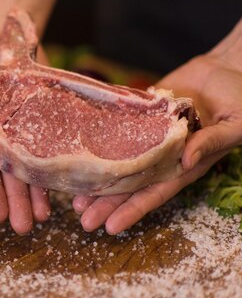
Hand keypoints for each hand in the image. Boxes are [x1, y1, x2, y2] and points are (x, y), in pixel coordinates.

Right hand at [0, 26, 50, 233]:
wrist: (6, 24)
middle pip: (7, 171)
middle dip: (14, 200)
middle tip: (23, 228)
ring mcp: (23, 124)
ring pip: (30, 163)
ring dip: (34, 192)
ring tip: (42, 219)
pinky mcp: (45, 113)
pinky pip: (52, 142)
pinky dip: (55, 164)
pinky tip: (63, 187)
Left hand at [72, 19, 241, 233]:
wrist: (228, 69)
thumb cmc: (241, 103)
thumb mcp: (234, 125)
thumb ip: (211, 142)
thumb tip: (187, 159)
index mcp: (183, 165)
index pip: (154, 193)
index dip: (132, 211)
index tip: (111, 228)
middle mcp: (160, 155)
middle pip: (128, 183)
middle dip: (105, 202)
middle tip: (81, 218)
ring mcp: (146, 135)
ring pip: (116, 160)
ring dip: (96, 177)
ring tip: (72, 196)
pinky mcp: (138, 113)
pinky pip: (115, 127)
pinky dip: (96, 139)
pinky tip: (76, 151)